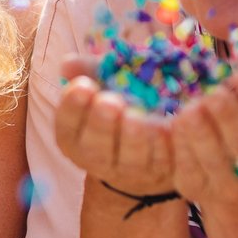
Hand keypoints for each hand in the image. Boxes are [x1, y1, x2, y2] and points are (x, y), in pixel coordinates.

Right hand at [54, 53, 177, 194]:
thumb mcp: (106, 82)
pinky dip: (168, 143)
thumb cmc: (124, 101)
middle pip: (95, 150)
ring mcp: (132, 172)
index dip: (72, 108)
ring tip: (136, 118)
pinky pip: (165, 161)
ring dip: (133, 139)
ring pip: (130, 160)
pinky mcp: (164, 173)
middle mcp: (99, 160)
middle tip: (109, 102)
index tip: (82, 85)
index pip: (67, 128)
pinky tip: (170, 124)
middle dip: (101, 125)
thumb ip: (89, 71)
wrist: (157, 134)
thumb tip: (69, 65)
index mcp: (76, 138)